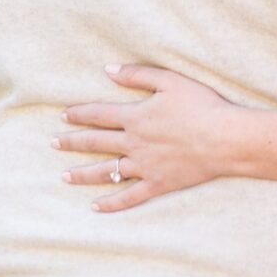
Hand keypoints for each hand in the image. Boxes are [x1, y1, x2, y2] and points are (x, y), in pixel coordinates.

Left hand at [54, 64, 251, 211]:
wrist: (224, 139)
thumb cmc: (200, 105)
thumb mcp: (169, 80)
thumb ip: (137, 74)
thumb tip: (108, 70)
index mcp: (136, 117)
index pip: (99, 115)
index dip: (79, 114)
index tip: (63, 115)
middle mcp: (134, 143)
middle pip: (96, 143)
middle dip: (72, 142)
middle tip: (53, 144)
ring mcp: (144, 166)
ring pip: (107, 171)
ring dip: (83, 174)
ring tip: (64, 176)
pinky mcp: (157, 184)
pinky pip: (129, 197)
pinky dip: (111, 203)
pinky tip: (95, 207)